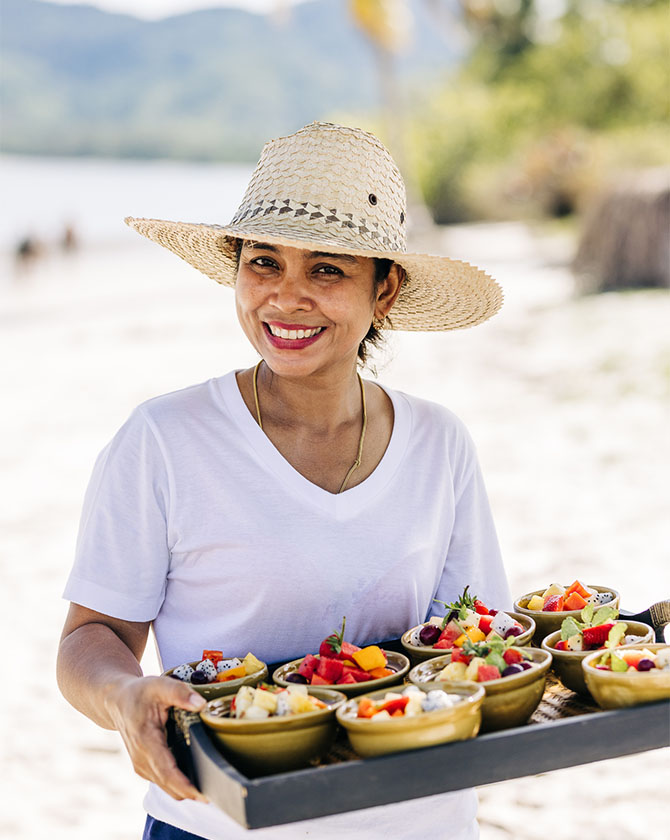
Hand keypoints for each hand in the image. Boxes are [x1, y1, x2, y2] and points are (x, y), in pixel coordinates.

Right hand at [106, 675, 208, 802]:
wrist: (118, 701)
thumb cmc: (139, 693)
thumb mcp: (159, 685)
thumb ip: (180, 692)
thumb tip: (201, 704)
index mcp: (146, 742)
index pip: (167, 772)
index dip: (186, 786)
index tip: (205, 795)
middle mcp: (142, 760)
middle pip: (170, 786)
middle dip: (193, 792)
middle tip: (220, 789)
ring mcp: (143, 767)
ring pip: (168, 787)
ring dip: (188, 789)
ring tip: (213, 783)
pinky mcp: (146, 768)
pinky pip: (165, 781)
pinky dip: (180, 783)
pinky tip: (198, 773)